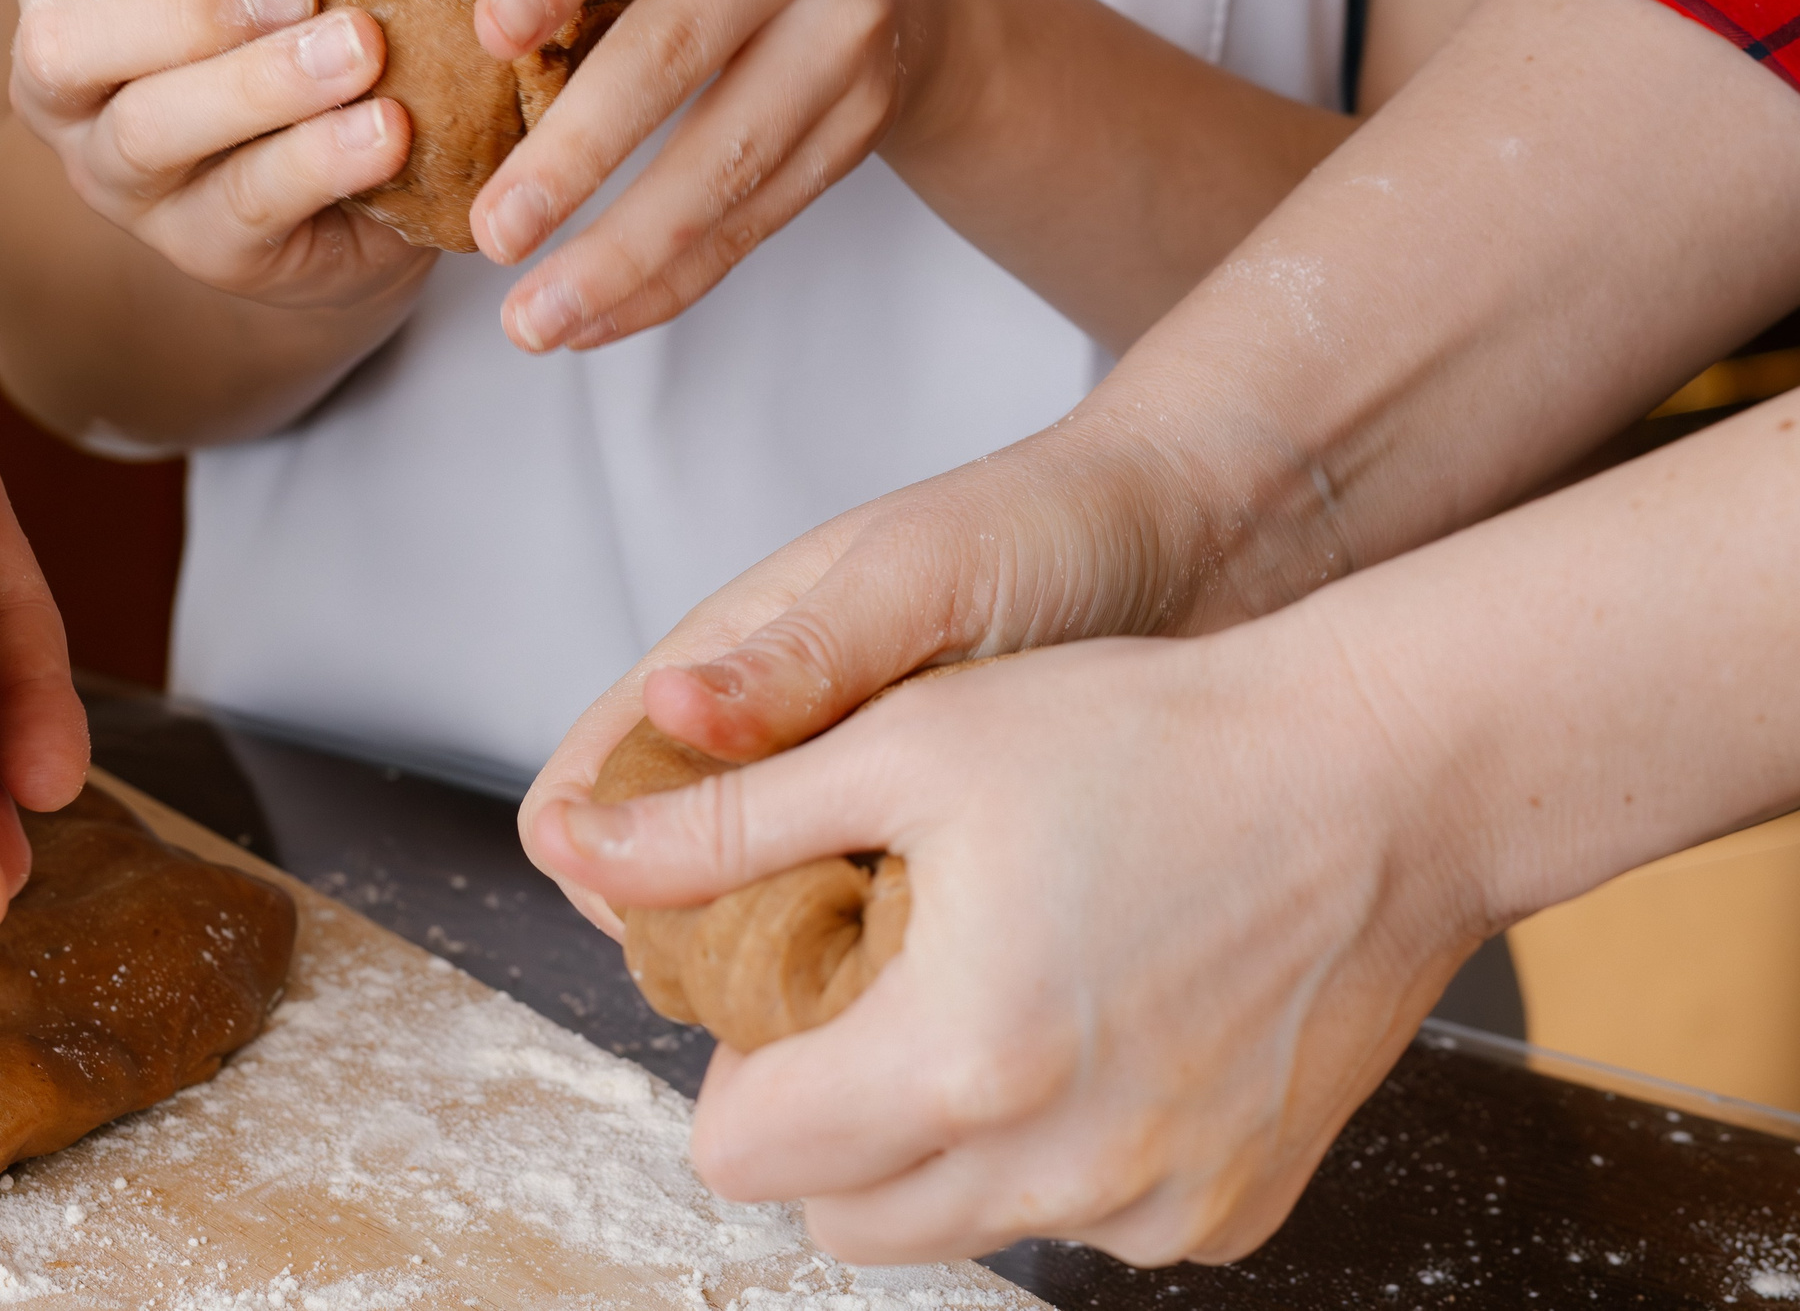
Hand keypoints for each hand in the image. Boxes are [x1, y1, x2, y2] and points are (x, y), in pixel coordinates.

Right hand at [0, 0, 427, 312]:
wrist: (381, 151)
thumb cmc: (307, 0)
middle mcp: (71, 90)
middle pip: (64, 41)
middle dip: (184, 9)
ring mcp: (129, 182)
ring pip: (151, 131)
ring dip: (258, 85)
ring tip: (360, 50)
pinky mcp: (208, 251)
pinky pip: (244, 205)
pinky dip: (317, 160)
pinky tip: (386, 128)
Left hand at [309, 0, 946, 350]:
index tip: (487, 32)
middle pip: (674, 51)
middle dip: (578, 154)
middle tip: (489, 234)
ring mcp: (843, 26)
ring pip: (727, 158)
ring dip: (625, 252)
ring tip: (530, 321)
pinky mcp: (862, 114)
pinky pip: (760, 215)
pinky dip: (672, 280)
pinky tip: (591, 323)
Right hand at [515, 402, 1327, 932]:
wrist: (1210, 547)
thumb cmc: (1052, 531)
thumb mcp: (920, 584)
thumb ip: (797, 656)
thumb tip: (665, 712)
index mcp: (727, 668)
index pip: (590, 790)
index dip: (607, 865)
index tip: (686, 918)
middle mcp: (769, 750)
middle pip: (660, 885)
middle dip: (699, 946)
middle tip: (803, 971)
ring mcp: (848, 811)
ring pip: (756, 933)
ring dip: (793, 976)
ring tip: (891, 982)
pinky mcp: (930, 863)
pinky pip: (862, 953)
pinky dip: (885, 982)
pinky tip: (956, 987)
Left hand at [528, 630, 1480, 1264]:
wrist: (1382, 777)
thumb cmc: (1150, 736)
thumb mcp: (910, 745)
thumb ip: (726, 823)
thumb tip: (580, 852)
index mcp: (955, 1060)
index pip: (739, 1154)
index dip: (737, 1065)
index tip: (787, 983)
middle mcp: (1055, 1169)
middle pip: (835, 1214)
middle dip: (821, 1117)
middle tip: (876, 987)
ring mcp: (1152, 1209)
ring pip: (953, 1225)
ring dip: (930, 1141)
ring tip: (980, 991)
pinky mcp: (1227, 1212)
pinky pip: (1077, 1221)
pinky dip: (1048, 1154)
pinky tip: (1083, 1029)